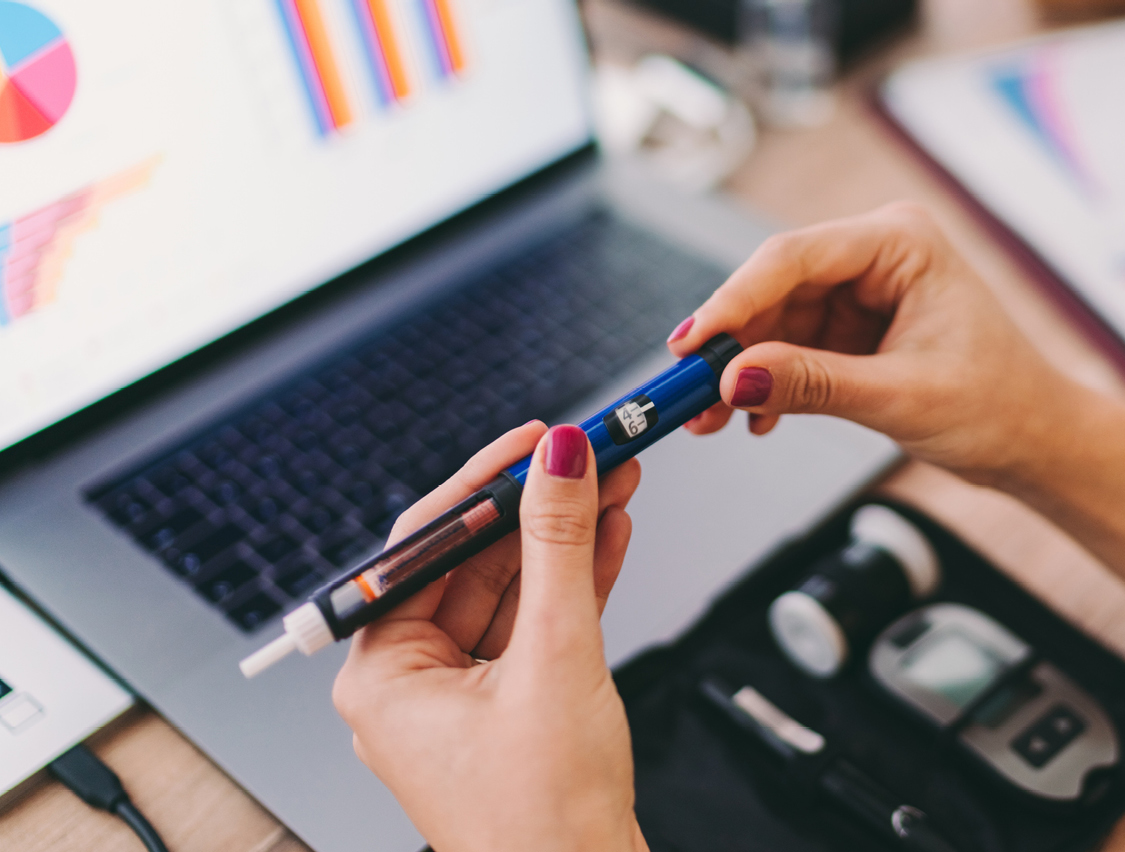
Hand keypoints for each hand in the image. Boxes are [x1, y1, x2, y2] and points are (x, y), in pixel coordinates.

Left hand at [333, 421, 648, 851]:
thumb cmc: (544, 820)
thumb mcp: (556, 659)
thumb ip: (559, 549)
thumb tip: (557, 462)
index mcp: (383, 675)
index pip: (425, 544)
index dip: (484, 481)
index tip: (535, 438)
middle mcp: (411, 683)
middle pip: (473, 562)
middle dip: (537, 506)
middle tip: (588, 454)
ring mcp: (463, 697)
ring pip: (512, 590)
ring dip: (565, 539)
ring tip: (613, 481)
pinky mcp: (510, 708)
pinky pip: (536, 626)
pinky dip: (575, 583)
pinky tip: (611, 536)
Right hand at [668, 202, 1073, 485]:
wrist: (1037, 442)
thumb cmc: (1000, 406)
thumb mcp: (900, 397)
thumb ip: (811, 384)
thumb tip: (733, 380)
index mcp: (901, 241)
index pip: (793, 257)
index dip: (733, 300)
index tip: (691, 344)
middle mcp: (878, 254)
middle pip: (775, 287)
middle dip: (731, 344)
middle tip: (689, 392)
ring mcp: (864, 289)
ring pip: (775, 321)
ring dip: (742, 370)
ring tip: (712, 420)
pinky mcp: (855, 326)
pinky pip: (791, 346)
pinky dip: (770, 382)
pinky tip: (756, 418)